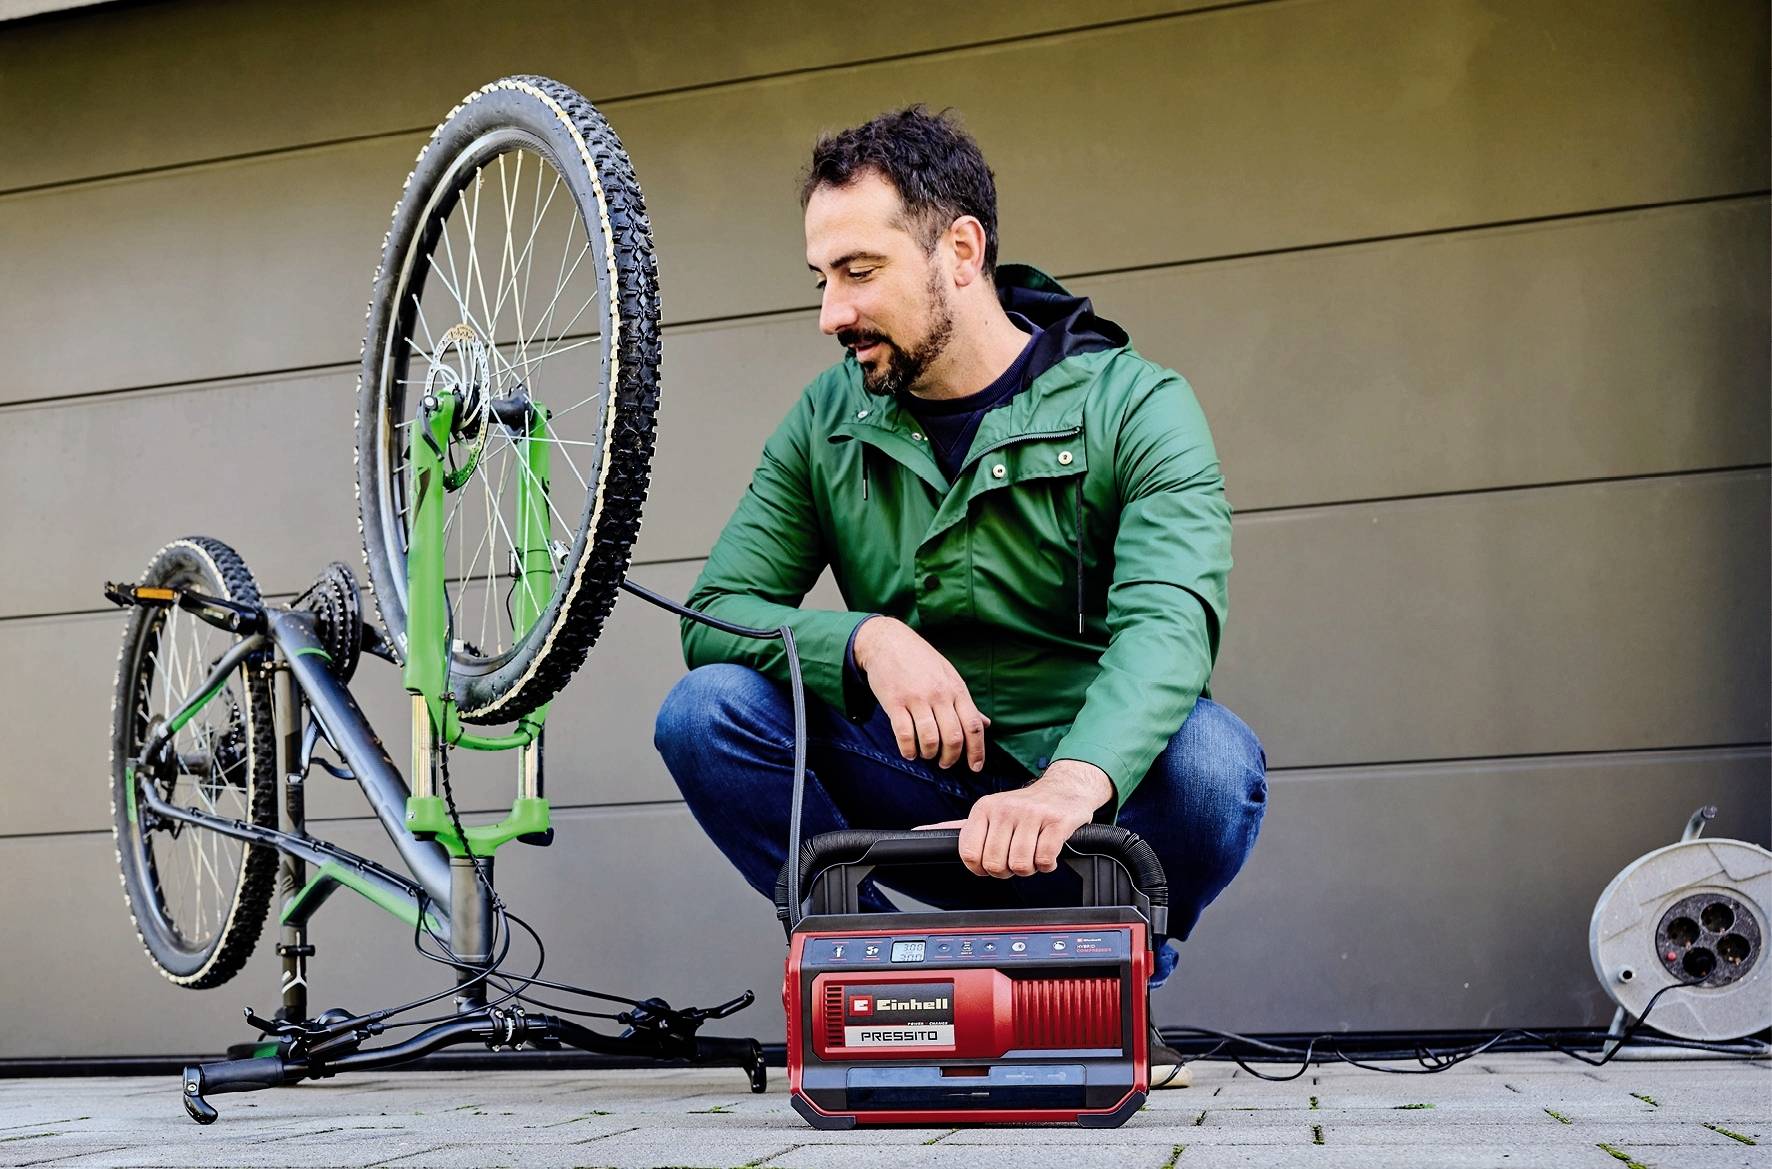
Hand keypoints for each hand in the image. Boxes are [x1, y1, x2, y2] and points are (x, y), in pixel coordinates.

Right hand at [854, 616, 990, 770]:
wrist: (888, 641)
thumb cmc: (921, 660)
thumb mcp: (949, 676)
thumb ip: (965, 703)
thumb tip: (986, 724)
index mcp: (956, 689)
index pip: (973, 726)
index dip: (977, 751)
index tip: (975, 767)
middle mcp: (939, 695)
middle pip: (953, 737)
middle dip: (951, 758)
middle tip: (945, 763)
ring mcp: (916, 698)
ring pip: (930, 739)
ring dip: (929, 754)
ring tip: (927, 755)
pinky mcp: (894, 702)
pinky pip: (904, 734)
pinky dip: (908, 749)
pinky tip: (909, 751)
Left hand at [912, 760, 1113, 877]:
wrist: (1066, 787)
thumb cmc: (1024, 807)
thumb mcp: (989, 811)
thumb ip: (959, 827)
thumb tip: (920, 832)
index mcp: (984, 808)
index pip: (969, 854)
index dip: (981, 868)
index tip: (991, 863)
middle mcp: (1005, 808)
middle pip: (995, 864)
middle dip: (1007, 870)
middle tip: (1015, 857)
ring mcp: (1031, 814)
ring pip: (1020, 865)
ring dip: (1029, 868)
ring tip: (1032, 853)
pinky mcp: (1056, 821)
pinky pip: (1045, 859)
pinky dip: (1047, 864)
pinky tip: (1047, 852)